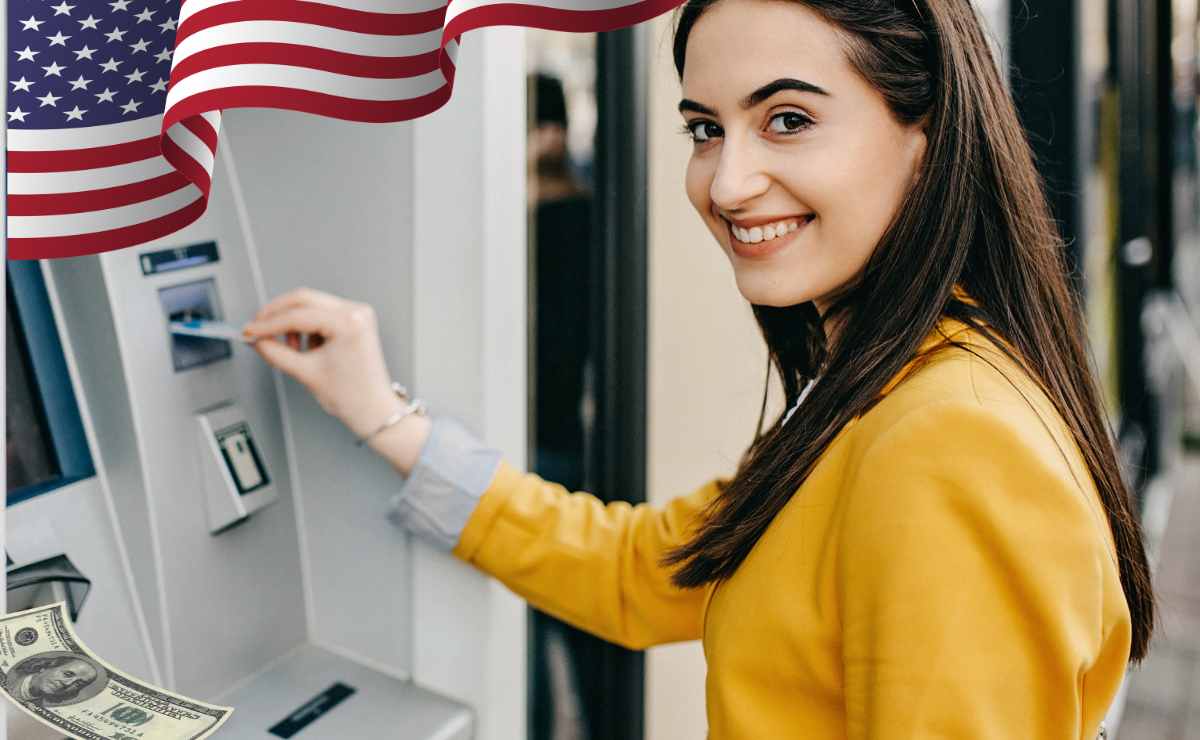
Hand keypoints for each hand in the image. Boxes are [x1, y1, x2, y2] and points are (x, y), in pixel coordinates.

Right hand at [240, 287, 400, 438]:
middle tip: (258, 329)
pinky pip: (322, 314)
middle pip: (304, 299)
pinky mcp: (355, 320)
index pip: (297, 315)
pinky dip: (307, 327)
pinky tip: (308, 348)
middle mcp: (356, 312)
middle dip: (277, 315)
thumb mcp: (305, 372)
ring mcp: (358, 314)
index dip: (267, 324)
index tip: (250, 330)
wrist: (373, 409)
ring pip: (311, 305)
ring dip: (293, 323)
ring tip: (292, 349)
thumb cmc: (352, 396)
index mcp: (348, 323)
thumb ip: (275, 352)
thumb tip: (257, 339)